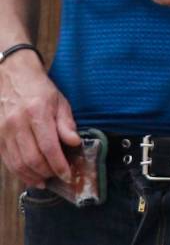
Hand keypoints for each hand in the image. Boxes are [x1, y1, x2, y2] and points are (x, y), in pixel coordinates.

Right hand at [0, 50, 80, 187]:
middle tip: (58, 177)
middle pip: (32, 158)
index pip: (49, 147)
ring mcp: (4, 131)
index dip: (59, 164)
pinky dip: (19, 172)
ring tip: (45, 180)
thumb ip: (66, 124)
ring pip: (17, 163)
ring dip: (32, 176)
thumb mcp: (59, 101)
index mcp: (36, 112)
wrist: (12, 77)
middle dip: (47, 172)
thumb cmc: (39, 89)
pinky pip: (7, 160)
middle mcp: (17, 123)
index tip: (67, 174)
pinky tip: (30, 176)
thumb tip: (75, 143)